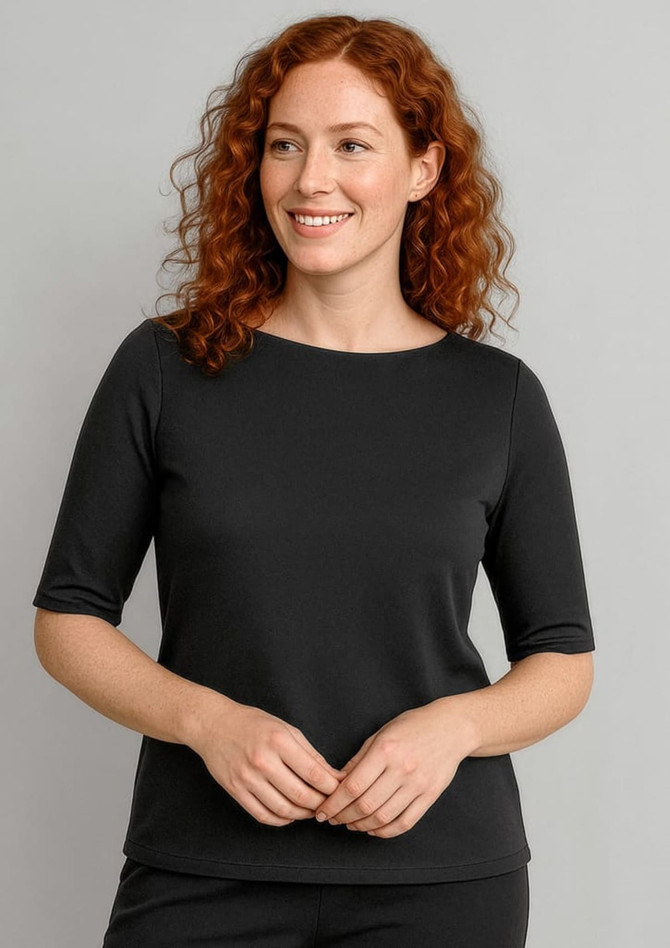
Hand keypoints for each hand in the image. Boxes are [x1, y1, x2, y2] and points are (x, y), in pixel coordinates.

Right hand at [191, 695, 346, 826]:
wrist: (214, 725)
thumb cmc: (254, 724)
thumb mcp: (286, 729)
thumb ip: (310, 753)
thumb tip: (333, 776)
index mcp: (279, 741)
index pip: (314, 773)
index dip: (332, 787)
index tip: (341, 791)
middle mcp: (263, 761)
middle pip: (301, 795)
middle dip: (321, 804)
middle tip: (330, 805)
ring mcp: (247, 778)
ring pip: (283, 810)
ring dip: (303, 815)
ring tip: (312, 811)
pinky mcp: (236, 791)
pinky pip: (263, 815)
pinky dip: (281, 820)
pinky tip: (290, 815)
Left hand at [314, 700, 476, 837]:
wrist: (451, 727)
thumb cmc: (412, 726)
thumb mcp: (381, 733)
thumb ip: (359, 759)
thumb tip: (336, 782)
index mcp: (385, 750)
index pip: (353, 786)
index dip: (334, 803)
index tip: (322, 811)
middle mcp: (401, 769)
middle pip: (366, 805)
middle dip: (343, 817)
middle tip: (332, 820)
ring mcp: (418, 784)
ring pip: (383, 817)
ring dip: (361, 826)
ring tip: (350, 824)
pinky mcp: (430, 795)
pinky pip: (405, 822)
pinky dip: (385, 831)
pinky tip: (373, 829)